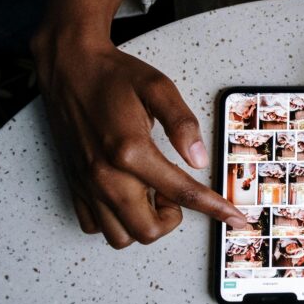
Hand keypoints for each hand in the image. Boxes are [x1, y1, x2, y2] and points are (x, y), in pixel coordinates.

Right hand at [32, 0, 245, 247]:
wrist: (69, 67)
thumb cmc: (113, 76)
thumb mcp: (158, 88)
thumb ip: (183, 123)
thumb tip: (200, 158)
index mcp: (130, 151)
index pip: (182, 193)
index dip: (214, 209)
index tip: (234, 218)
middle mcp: (105, 174)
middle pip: (148, 231)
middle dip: (172, 218)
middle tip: (175, 190)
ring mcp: (87, 184)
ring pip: (121, 236)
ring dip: (143, 222)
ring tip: (151, 191)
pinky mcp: (74, 185)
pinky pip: (95, 226)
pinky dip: (116, 220)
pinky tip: (128, 194)